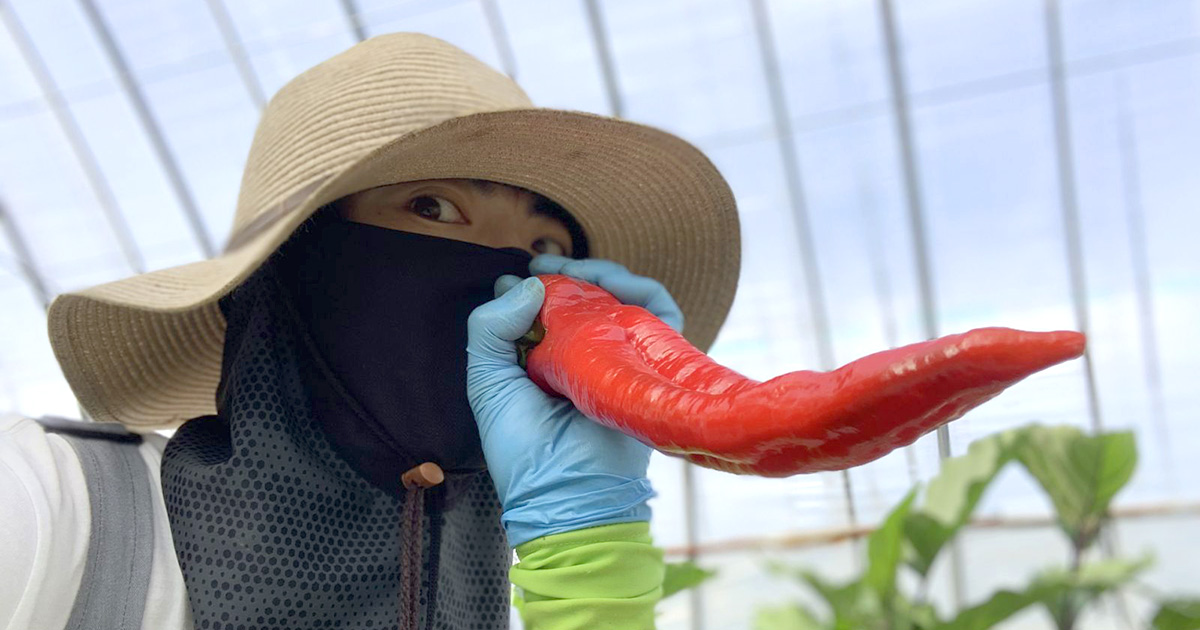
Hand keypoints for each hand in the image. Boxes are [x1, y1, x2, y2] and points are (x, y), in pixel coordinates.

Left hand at [465, 255, 684, 546]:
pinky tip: (618, 285)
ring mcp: (621, 360)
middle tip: (548, 263)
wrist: (565, 492)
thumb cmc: (523, 448)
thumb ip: (490, 328)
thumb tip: (530, 283)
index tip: (524, 269)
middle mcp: (586, 356)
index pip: (550, 306)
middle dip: (570, 270)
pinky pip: (662, 317)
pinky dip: (646, 292)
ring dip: (605, 274)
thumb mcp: (488, 381)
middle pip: (589, 294)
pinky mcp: (652, 366)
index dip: (538, 281)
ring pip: (625, 298)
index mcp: (546, 360)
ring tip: (581, 270)